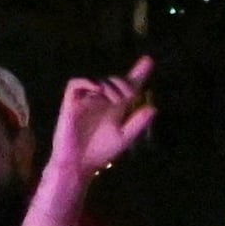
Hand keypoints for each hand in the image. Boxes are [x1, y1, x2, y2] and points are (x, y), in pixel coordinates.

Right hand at [55, 59, 157, 176]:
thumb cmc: (100, 152)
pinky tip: (98, 89)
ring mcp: (86, 102)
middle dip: (123, 83)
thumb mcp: (124, 138)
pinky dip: (86, 82)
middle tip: (130, 96)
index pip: (128, 86)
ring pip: (97, 80)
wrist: (79, 165)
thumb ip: (138, 123)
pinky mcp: (71, 105)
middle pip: (113, 81)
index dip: (138, 73)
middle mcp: (101, 101)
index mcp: (115, 108)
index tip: (149, 60)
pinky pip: (75, 85)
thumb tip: (153, 108)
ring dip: (109, 85)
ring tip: (117, 100)